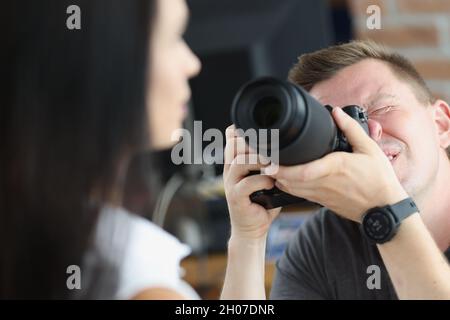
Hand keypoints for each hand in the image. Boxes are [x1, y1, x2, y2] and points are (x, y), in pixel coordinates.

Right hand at [223, 125, 280, 239]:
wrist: (251, 228)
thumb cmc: (261, 202)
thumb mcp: (264, 178)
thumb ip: (269, 164)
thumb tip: (289, 147)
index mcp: (235, 163)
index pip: (232, 139)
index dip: (243, 131)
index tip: (260, 130)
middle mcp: (230, 171)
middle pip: (234, 146)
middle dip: (253, 142)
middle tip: (271, 144)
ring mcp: (231, 184)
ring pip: (240, 162)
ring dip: (259, 160)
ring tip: (273, 162)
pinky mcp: (235, 197)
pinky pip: (246, 184)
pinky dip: (261, 180)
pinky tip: (271, 182)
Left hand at [266, 107, 408, 222]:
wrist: (384, 208)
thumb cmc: (378, 179)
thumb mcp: (369, 149)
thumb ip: (351, 129)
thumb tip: (336, 112)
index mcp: (334, 167)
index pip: (301, 171)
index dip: (282, 168)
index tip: (269, 160)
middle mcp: (323, 183)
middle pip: (288, 181)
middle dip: (273, 171)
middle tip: (261, 159)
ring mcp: (320, 195)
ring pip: (290, 189)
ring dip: (278, 179)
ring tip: (269, 166)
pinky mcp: (321, 202)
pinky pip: (298, 194)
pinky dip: (287, 186)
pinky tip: (283, 177)